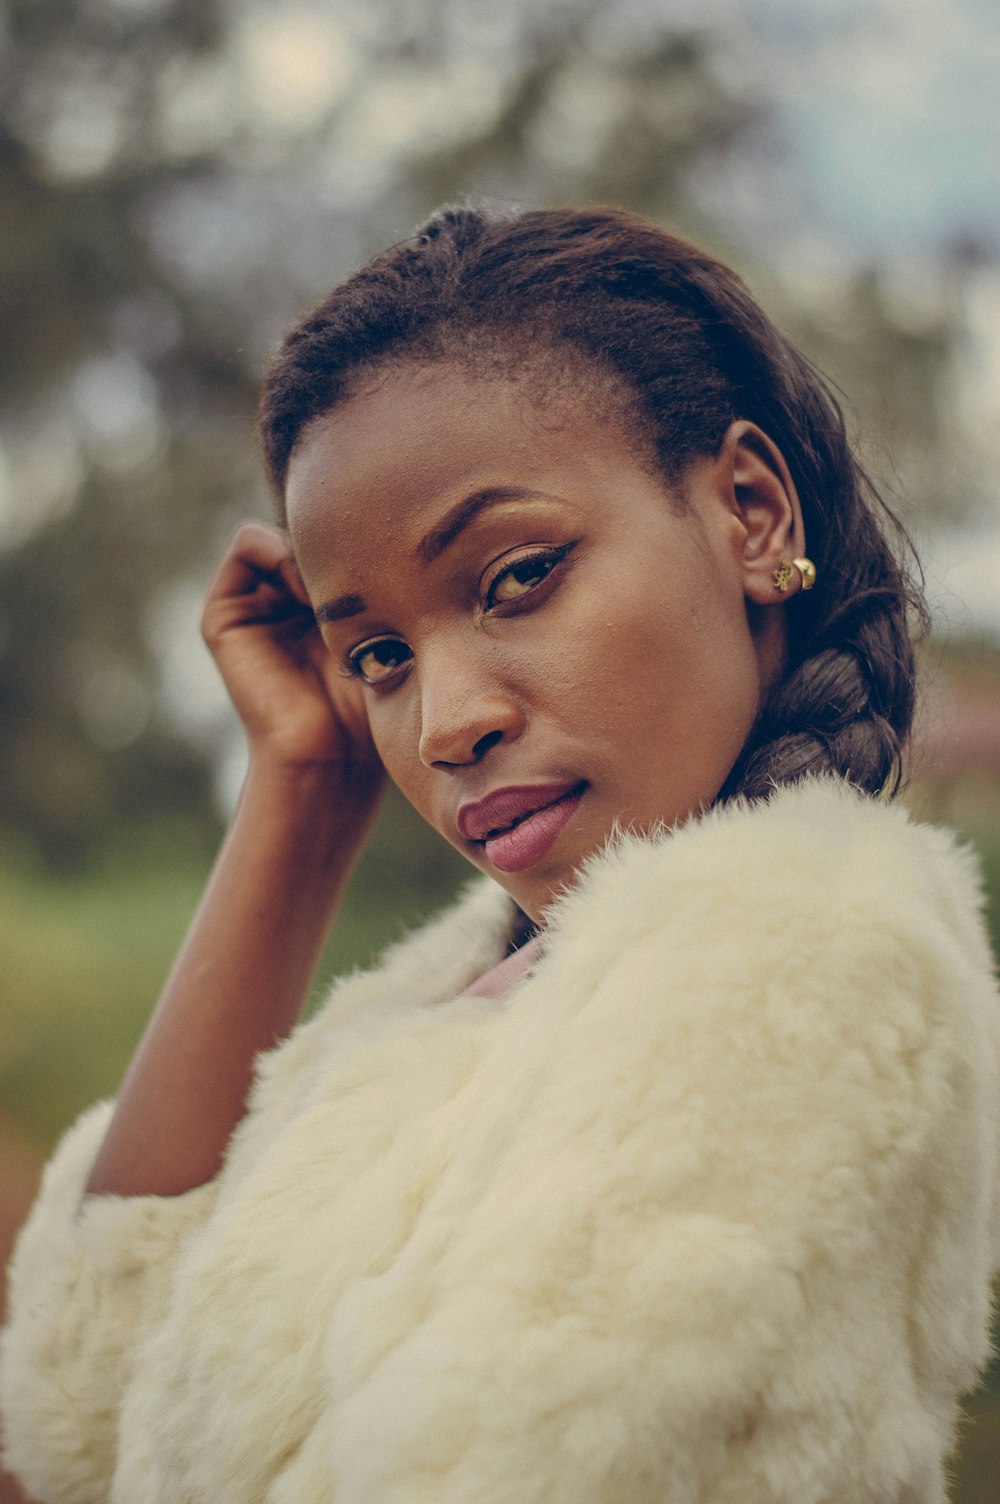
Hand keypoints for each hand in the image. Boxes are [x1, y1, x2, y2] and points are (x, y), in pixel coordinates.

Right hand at [202, 523, 384, 803]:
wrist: (333, 752)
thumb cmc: (373, 699)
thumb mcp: (386, 623)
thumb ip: (377, 574)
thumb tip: (390, 514)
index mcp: (319, 600)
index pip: (336, 534)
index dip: (361, 531)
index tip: (391, 550)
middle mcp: (283, 597)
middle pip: (309, 527)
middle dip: (338, 537)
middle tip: (368, 562)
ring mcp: (253, 603)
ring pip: (281, 530)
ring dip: (311, 549)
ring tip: (338, 591)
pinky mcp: (224, 613)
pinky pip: (248, 543)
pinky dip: (280, 554)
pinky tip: (310, 595)